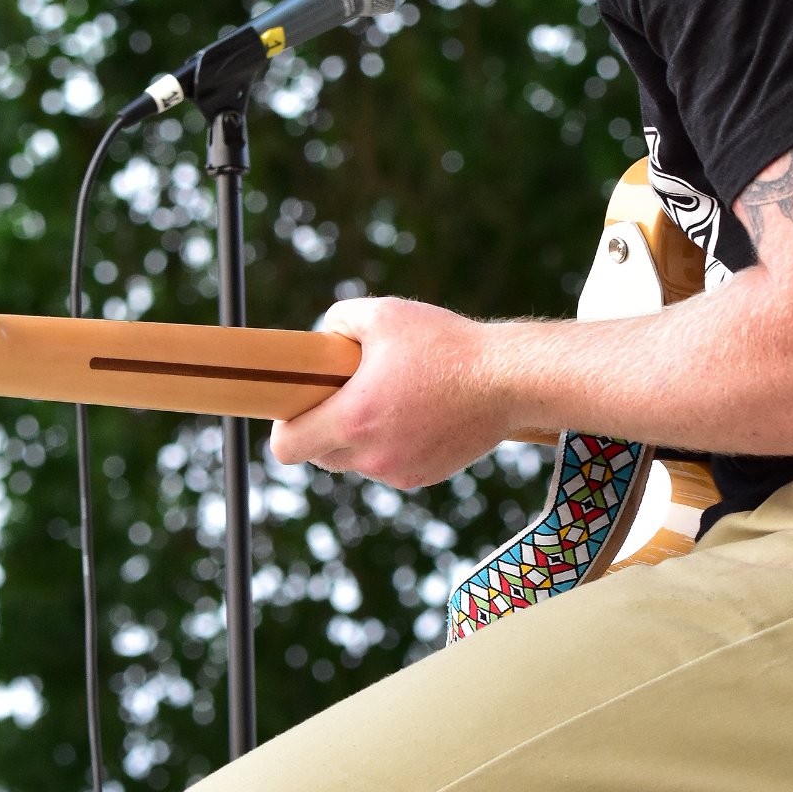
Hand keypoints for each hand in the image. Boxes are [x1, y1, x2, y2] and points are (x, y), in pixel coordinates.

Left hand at [268, 297, 508, 487]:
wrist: (508, 380)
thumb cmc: (445, 344)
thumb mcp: (384, 314)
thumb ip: (338, 320)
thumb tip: (322, 337)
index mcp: (354, 418)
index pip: (287, 448)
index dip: (284, 427)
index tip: (297, 406)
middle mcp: (373, 455)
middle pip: (319, 457)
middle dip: (322, 429)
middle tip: (342, 395)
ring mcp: (399, 472)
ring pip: (356, 462)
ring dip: (359, 438)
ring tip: (386, 399)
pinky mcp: (425, 477)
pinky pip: (389, 465)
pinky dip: (390, 445)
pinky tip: (414, 414)